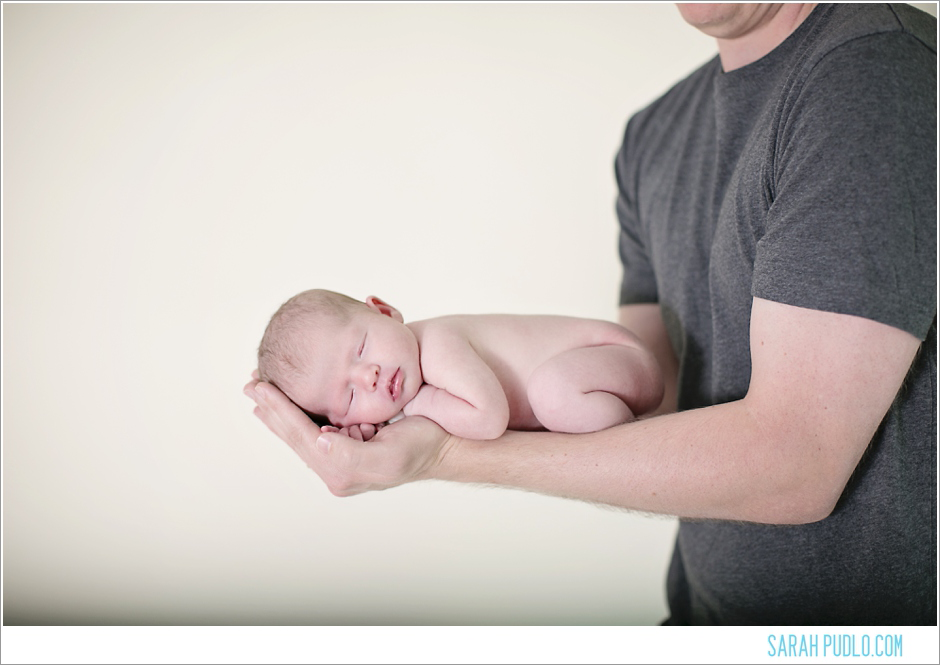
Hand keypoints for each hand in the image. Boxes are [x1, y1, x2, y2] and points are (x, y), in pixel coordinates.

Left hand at [244, 371, 453, 495]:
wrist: (445, 446)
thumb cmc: (423, 446)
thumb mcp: (390, 453)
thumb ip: (352, 454)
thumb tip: (319, 442)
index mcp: (342, 471)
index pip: (302, 436)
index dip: (280, 409)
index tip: (260, 387)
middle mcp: (336, 469)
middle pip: (295, 435)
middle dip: (272, 409)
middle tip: (251, 384)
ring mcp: (341, 459)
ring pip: (301, 431)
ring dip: (281, 410)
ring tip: (261, 391)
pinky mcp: (347, 447)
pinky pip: (315, 428)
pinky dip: (298, 411)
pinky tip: (290, 401)